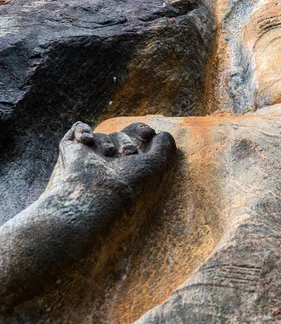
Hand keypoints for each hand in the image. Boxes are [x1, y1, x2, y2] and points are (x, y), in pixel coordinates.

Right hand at [47, 121, 175, 203]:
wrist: (96, 195)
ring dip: (107, 142)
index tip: (149, 133)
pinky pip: (78, 127)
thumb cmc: (130, 183)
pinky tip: (87, 142)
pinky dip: (83, 130)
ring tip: (107, 155)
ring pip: (103, 134)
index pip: (136, 138)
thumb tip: (162, 133)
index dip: (143, 131)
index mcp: (130, 167)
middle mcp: (110, 164)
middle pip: (121, 134)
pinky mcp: (72, 150)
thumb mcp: (157, 166)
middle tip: (128, 154)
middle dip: (127, 141)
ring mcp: (90, 157)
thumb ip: (165, 147)